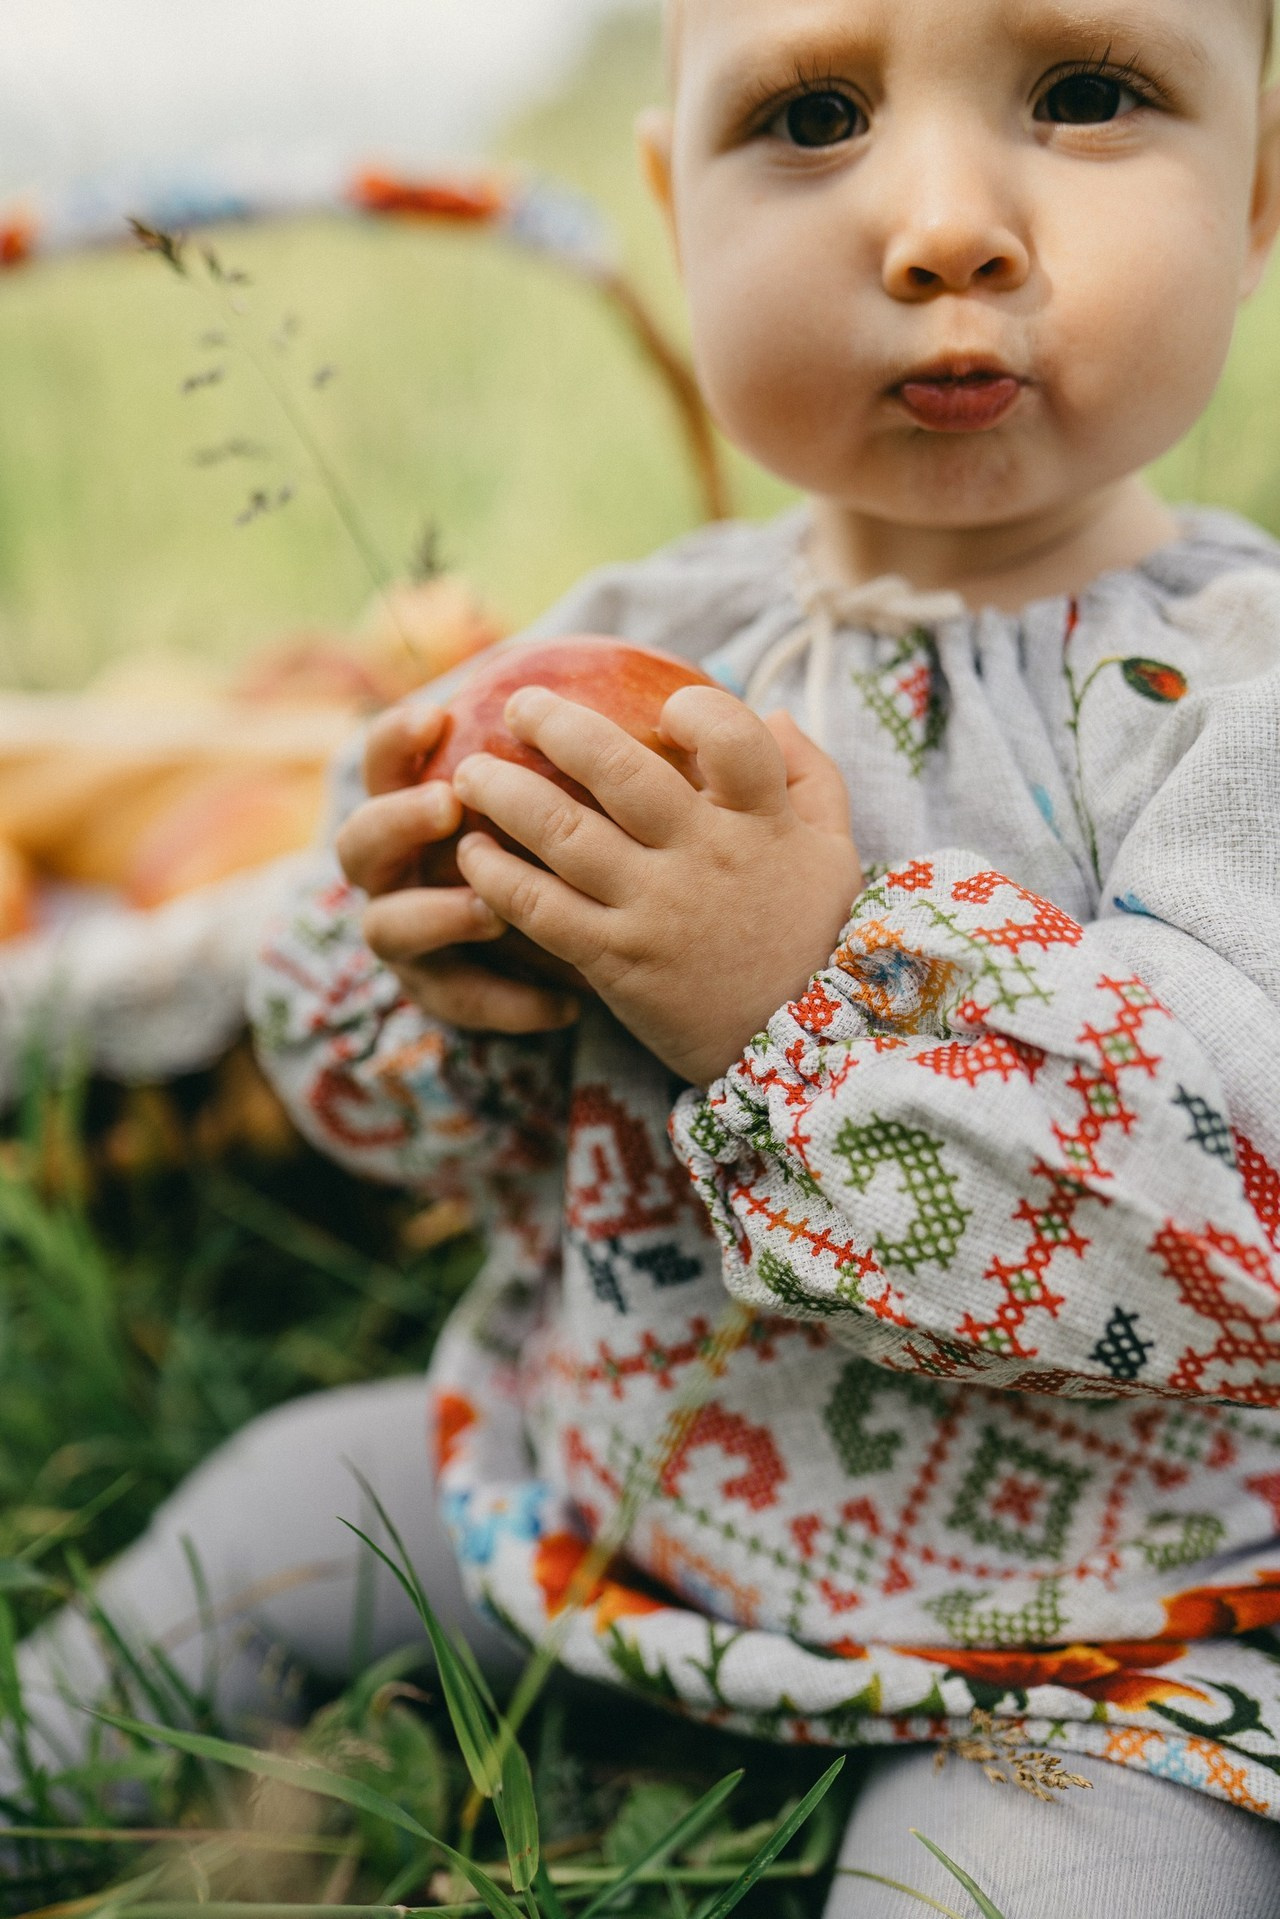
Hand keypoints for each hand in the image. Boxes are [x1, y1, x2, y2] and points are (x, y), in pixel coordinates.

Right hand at [335, 703, 580, 1034]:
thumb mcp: (581, 798)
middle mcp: (394, 870)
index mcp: (415, 805)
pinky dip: (508, 1002)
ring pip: (387, 928)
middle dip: (397, 819)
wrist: (589, 938)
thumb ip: (590, 758)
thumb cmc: (579, 842)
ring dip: (437, 914)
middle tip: (448, 802)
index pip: (382, 761)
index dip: (395, 738)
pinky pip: (459, 1002)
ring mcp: (407, 936)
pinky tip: (567, 1004)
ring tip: (492, 910)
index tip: (437, 715)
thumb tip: (660, 701)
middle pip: (359, 842)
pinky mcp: (439, 993)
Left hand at [451, 685, 862, 1083]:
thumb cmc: (811, 941)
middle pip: (622, 772)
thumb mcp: (835, 854)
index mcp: (764, 822)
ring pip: (564, 833)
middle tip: (519, 704)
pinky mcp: (617, 960)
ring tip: (470, 773)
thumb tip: (777, 714)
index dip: (699, 709)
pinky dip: (498, 877)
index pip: (733, 738)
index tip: (667, 708)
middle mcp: (706, 856)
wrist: (801, 1055)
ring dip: (506, 793)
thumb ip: (812, 777)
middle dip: (558, 726)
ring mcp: (656, 909)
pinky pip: (542, 908)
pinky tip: (471, 855)